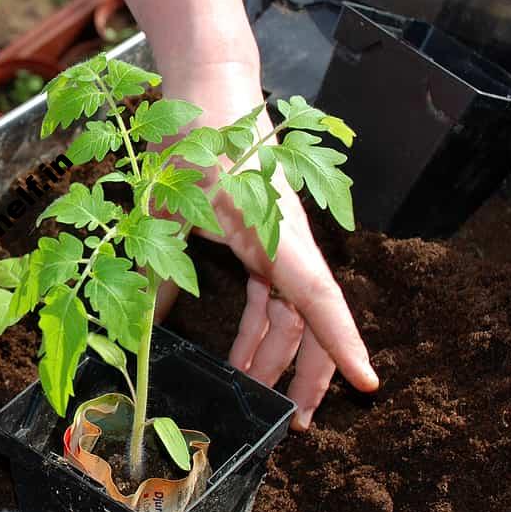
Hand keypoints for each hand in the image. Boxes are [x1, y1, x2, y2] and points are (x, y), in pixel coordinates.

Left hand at [159, 65, 378, 427]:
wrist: (209, 88)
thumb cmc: (196, 136)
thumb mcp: (164, 206)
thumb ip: (155, 269)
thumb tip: (141, 331)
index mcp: (276, 232)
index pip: (318, 299)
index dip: (343, 344)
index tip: (369, 385)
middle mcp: (288, 242)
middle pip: (310, 319)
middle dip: (307, 373)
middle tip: (292, 424)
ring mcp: (278, 242)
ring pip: (290, 313)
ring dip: (274, 356)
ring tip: (254, 396)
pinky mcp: (263, 240)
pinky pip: (270, 296)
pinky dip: (257, 329)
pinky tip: (236, 357)